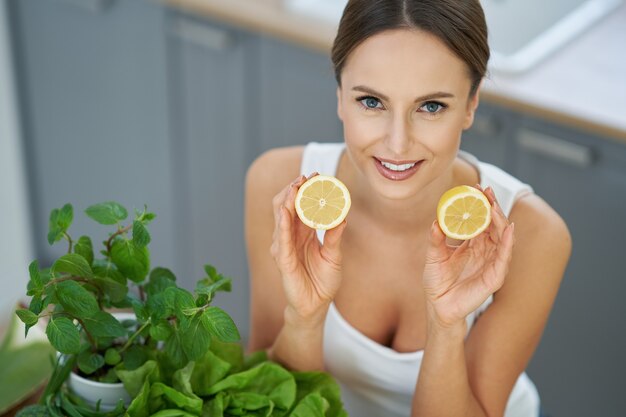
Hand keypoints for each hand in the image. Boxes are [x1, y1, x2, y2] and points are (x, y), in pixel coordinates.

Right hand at [270, 173, 347, 321]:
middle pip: (287, 205)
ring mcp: (283, 246)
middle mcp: (290, 236)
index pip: (301, 205)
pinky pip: (280, 238)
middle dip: (295, 188)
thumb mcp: (334, 255)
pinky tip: (286, 210)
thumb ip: (335, 236)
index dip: (307, 189)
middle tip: (308, 175)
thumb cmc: (323, 281)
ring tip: (297, 185)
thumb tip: (342, 215)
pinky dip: (282, 223)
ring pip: (281, 216)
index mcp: (302, 232)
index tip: (318, 175)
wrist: (316, 306)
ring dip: (288, 199)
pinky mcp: (282, 260)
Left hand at [422, 186, 514, 326]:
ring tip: (495, 205)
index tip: (476, 187)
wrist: (438, 306)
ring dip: (500, 220)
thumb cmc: (437, 281)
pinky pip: (504, 257)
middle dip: (492, 206)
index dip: (481, 203)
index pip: (481, 219)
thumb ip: (435, 239)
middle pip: (494, 224)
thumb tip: (436, 221)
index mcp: (472, 243)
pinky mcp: (495, 277)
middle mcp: (485, 250)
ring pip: (502, 237)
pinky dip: (508, 243)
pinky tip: (509, 229)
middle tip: (486, 190)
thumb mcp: (433, 256)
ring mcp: (492, 263)